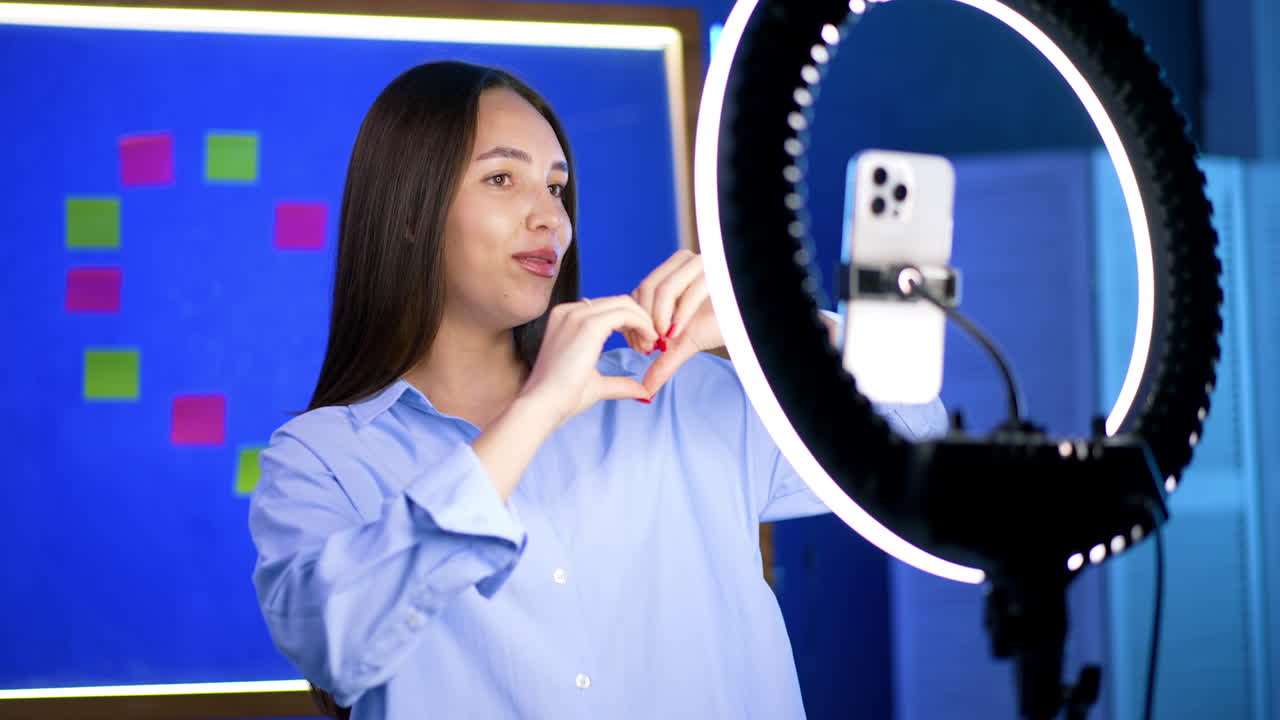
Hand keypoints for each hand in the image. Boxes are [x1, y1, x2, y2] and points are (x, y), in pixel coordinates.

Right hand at [519, 296, 658, 425]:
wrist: (544, 405)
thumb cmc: (563, 397)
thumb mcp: (595, 383)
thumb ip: (618, 382)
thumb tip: (642, 390)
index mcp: (566, 318)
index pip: (607, 308)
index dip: (629, 323)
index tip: (640, 344)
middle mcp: (569, 311)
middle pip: (618, 302)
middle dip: (639, 320)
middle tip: (650, 344)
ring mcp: (577, 314)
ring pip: (624, 304)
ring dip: (643, 322)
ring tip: (649, 346)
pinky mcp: (588, 324)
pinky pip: (625, 313)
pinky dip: (642, 324)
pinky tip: (648, 341)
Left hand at [625, 249, 722, 394]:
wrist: (751, 321)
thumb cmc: (720, 325)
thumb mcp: (684, 344)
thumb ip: (663, 361)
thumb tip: (645, 391)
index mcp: (669, 272)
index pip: (639, 291)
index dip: (635, 320)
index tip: (643, 347)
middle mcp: (682, 261)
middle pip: (647, 288)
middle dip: (644, 322)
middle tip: (651, 347)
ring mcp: (698, 261)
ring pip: (663, 289)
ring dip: (659, 319)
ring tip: (666, 340)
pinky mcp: (714, 267)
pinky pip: (688, 292)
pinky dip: (679, 316)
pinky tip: (679, 333)